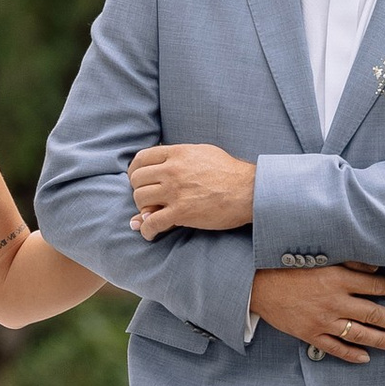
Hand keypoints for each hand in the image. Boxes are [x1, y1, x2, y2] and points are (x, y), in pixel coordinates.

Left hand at [129, 143, 256, 237]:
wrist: (249, 190)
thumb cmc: (229, 172)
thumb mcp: (202, 153)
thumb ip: (180, 157)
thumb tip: (162, 165)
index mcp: (177, 153)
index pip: (141, 158)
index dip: (135, 170)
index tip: (137, 179)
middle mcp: (172, 170)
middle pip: (137, 179)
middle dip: (139, 190)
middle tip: (147, 199)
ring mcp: (175, 191)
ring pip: (139, 199)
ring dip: (142, 209)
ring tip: (150, 214)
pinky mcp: (181, 212)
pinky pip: (152, 223)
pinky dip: (147, 230)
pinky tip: (150, 233)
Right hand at [249, 264, 384, 363]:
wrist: (257, 284)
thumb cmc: (288, 266)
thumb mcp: (320, 258)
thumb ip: (349, 262)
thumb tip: (375, 267)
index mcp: (338, 279)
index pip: (374, 286)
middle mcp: (334, 302)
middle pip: (372, 314)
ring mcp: (323, 321)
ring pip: (358, 334)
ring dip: (380, 340)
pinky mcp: (310, 334)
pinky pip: (335, 348)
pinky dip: (351, 354)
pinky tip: (365, 358)